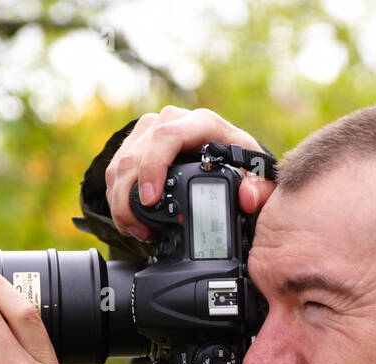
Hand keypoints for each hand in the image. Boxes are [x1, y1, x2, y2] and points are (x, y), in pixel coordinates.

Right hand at [106, 105, 276, 241]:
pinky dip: (117, 198)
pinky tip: (131, 219)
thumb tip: (246, 197)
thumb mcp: (258, 177)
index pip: (167, 136)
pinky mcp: (136, 144)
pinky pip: (115, 170)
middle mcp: (172, 121)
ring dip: (120, 202)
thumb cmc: (242, 165)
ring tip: (136, 230)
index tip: (151, 199)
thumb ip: (260, 190)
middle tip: (140, 229)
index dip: (153, 167)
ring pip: (120, 164)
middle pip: (135, 155)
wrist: (228, 157)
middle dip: (129, 198)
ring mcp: (150, 131)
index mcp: (202, 124)